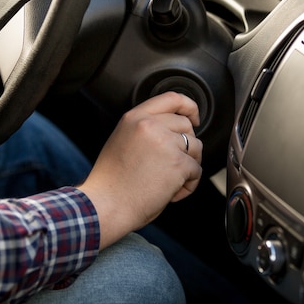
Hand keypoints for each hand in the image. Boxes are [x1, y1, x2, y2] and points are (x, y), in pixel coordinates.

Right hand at [79, 92, 202, 248]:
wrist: (105, 205)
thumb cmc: (112, 181)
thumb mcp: (122, 140)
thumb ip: (144, 129)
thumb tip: (171, 129)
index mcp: (135, 117)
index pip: (172, 98)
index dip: (189, 107)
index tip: (194, 118)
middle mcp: (150, 126)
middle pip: (187, 126)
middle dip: (186, 146)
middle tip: (172, 166)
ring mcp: (165, 143)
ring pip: (196, 147)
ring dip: (189, 165)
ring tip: (170, 181)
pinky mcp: (178, 164)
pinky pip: (197, 170)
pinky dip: (189, 185)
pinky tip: (171, 192)